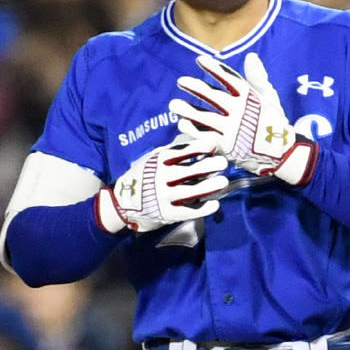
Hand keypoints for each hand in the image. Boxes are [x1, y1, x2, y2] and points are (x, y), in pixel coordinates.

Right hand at [95, 128, 229, 233]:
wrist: (125, 202)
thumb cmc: (146, 175)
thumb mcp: (155, 158)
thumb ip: (175, 150)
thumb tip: (196, 135)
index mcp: (159, 161)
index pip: (181, 153)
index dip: (198, 148)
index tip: (214, 145)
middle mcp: (161, 178)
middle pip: (187, 172)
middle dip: (207, 166)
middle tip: (224, 163)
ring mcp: (164, 197)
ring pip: (189, 192)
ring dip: (208, 187)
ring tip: (223, 182)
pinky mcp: (167, 213)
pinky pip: (187, 211)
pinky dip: (202, 209)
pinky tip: (216, 204)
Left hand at [172, 51, 317, 185]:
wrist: (282, 154)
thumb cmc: (274, 123)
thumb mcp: (270, 98)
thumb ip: (258, 78)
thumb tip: (251, 56)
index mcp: (250, 98)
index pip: (230, 79)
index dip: (214, 69)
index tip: (200, 60)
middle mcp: (240, 112)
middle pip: (215, 98)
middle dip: (197, 88)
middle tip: (181, 81)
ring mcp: (232, 130)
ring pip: (207, 118)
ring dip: (189, 110)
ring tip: (173, 105)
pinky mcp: (227, 147)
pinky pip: (207, 137)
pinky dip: (195, 131)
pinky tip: (182, 124)